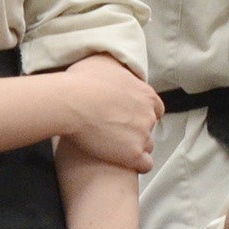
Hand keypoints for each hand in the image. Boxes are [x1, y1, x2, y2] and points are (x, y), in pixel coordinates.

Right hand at [58, 53, 162, 172]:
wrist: (73, 102)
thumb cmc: (83, 81)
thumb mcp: (102, 63)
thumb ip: (114, 67)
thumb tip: (112, 65)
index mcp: (145, 94)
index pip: (155, 107)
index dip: (142, 112)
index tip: (127, 116)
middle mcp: (149, 114)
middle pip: (150, 126)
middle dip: (137, 130)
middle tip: (117, 132)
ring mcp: (143, 135)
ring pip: (148, 146)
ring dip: (135, 147)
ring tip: (117, 149)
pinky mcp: (133, 154)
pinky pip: (145, 164)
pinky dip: (137, 165)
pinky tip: (124, 163)